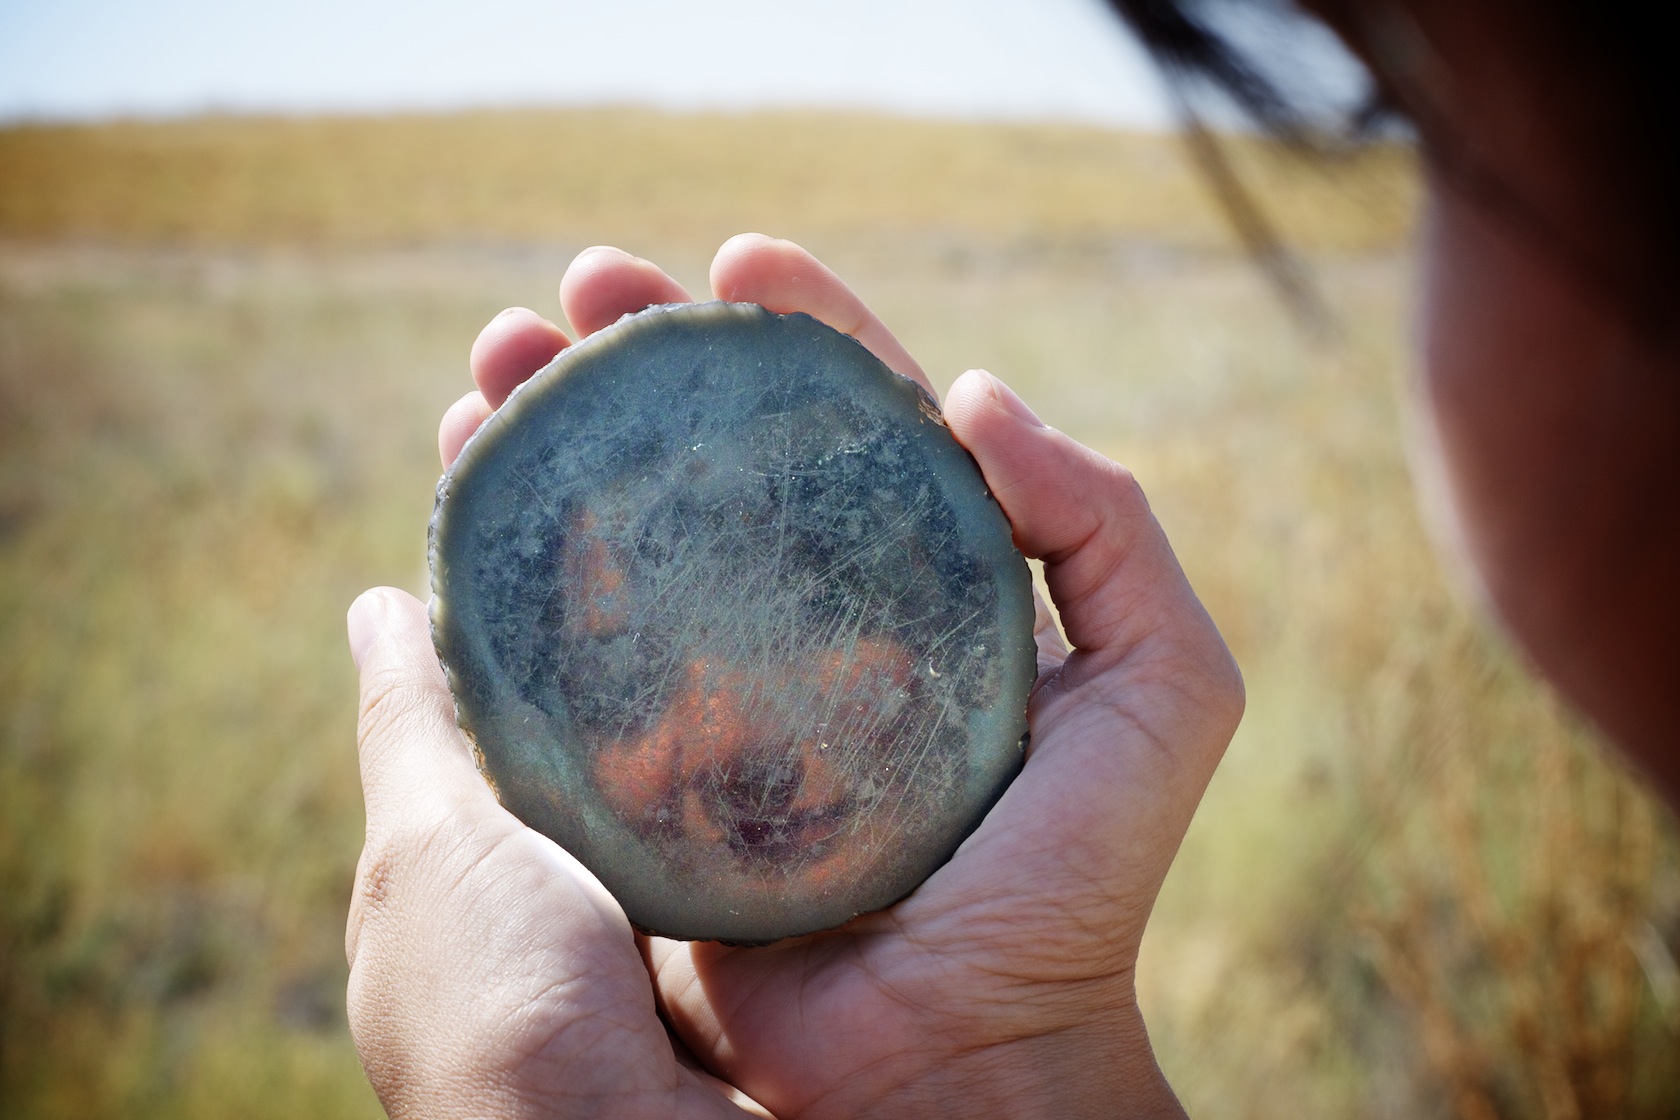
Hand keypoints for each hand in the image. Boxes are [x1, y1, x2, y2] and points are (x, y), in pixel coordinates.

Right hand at [346, 234, 1243, 1118]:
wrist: (965, 1055)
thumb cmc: (1074, 880)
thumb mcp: (1164, 686)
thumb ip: (1110, 525)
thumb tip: (974, 392)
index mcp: (923, 584)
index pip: (855, 421)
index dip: (799, 328)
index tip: (733, 257)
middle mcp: (812, 621)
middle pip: (713, 455)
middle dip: (643, 360)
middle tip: (578, 292)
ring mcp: (717, 692)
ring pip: (619, 534)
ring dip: (550, 439)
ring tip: (491, 369)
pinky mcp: (640, 773)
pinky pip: (559, 658)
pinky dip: (504, 577)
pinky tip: (461, 501)